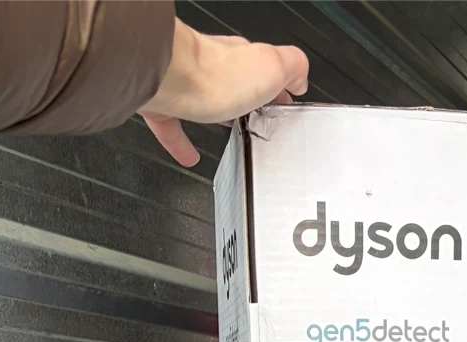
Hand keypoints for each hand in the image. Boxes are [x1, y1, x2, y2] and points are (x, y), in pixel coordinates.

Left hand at [141, 22, 308, 165]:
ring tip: (227, 134)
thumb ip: (293, 67)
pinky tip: (190, 158)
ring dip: (217, 115)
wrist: (171, 79)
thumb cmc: (217, 73)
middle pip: (234, 82)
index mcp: (243, 57)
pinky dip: (182, 144)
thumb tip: (300, 77)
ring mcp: (187, 85)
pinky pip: (174, 127)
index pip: (266, 67)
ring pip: (204, 100)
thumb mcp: (274, 66)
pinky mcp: (165, 104)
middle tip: (256, 118)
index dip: (278, 85)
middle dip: (247, 99)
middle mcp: (214, 67)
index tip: (285, 102)